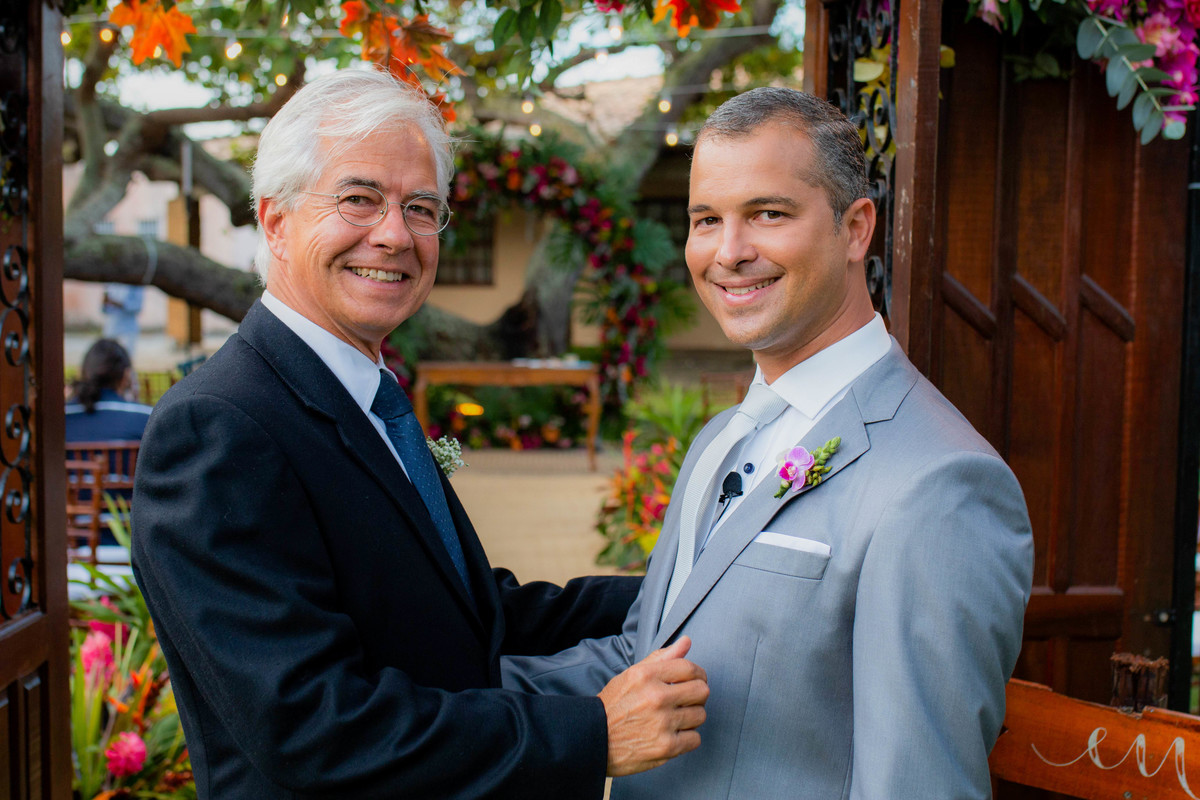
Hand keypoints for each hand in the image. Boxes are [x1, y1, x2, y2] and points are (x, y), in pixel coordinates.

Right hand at [599, 635, 708, 775]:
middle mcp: (656, 697)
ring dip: (691, 717)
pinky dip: (687, 738)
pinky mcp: (666, 747)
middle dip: (697, 695)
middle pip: (701, 691)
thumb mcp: (632, 675)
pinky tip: (673, 734)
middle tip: (687, 700)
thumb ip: (661, 658)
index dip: (698, 674)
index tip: (696, 680)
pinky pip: (695, 739)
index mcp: (646, 676)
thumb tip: (686, 642)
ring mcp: (662, 723)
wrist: (594, 738)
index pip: (689, 668)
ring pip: (700, 715)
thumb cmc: (614, 706)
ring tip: (676, 718)